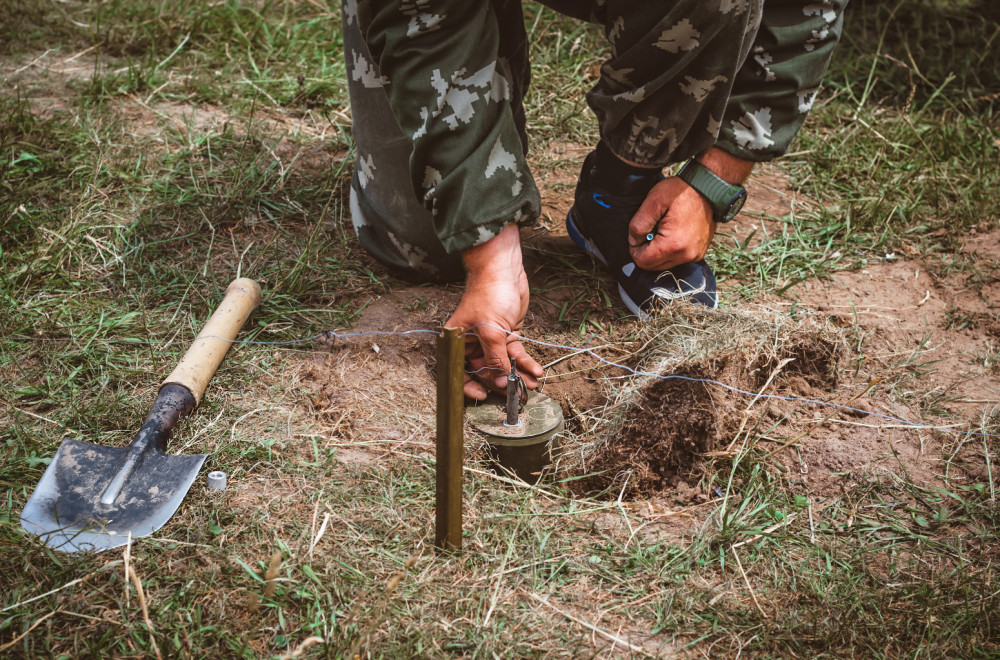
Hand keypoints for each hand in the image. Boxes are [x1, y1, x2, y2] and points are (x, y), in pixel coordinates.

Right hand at [445, 224, 543, 399]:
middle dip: (502, 383)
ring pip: (503, 365)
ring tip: (532, 386)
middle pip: (485, 372)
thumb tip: (501, 383)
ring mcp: (491, 340)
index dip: (471, 386)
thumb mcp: (491, 331)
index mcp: (458, 342)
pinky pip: (515, 355)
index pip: (460, 372)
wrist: (504, 270)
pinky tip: (536, 371)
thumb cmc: (488, 295)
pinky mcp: (507, 335)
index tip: (484, 396)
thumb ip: (495, 359)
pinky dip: (525, 363)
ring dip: (518, 376)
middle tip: (518, 394)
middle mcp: (472, 344)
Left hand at [628, 147, 752, 270]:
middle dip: (646, 251)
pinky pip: (676, 259)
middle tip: (651, 230)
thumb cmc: (680, 192)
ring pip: (664, 264)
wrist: (707, 188)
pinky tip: (671, 233)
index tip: (639, 233)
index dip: (634, 248)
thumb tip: (633, 241)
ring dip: (657, 251)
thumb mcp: (653, 201)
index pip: (642, 261)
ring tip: (662, 230)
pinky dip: (669, 250)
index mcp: (673, 245)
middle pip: (653, 266)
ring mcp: (695, 256)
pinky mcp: (699, 253)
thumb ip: (638, 224)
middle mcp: (686, 255)